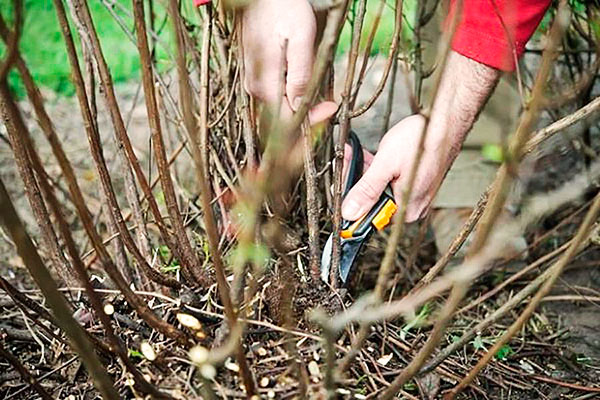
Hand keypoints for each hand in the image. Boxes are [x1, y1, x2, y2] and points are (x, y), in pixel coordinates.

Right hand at [242, 0, 336, 122]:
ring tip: (317, 93)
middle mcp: (254, 88)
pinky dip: (290, 92)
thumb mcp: (301, 40)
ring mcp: (253, 80)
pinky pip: (274, 91)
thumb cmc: (284, 9)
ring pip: (279, 104)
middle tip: (328, 104)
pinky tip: (302, 80)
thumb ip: (300, 76)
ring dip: (299, 103)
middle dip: (306, 113)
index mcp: (263, 85)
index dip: (311, 118)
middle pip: (282, 115)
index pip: (287, 120)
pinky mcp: (255, 72)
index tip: (330, 108)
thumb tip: (302, 107)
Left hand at [341, 115, 447, 222]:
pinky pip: (387, 180)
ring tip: (352, 153)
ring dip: (362, 171)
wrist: (445, 121)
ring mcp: (412, 194)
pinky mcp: (412, 181)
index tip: (335, 186)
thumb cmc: (423, 140)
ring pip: (377, 188)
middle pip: (371, 201)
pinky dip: (375, 168)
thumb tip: (350, 212)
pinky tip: (366, 155)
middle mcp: (410, 206)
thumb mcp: (386, 164)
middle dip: (354, 180)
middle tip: (343, 161)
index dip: (349, 201)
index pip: (368, 216)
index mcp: (405, 210)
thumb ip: (367, 190)